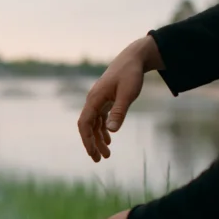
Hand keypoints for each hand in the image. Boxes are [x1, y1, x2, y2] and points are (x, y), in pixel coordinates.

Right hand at [77, 36, 159, 161]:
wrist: (133, 58)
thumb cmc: (131, 74)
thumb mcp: (128, 94)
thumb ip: (119, 112)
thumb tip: (112, 131)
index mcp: (94, 99)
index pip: (84, 123)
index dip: (87, 140)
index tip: (93, 153)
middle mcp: (93, 100)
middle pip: (87, 126)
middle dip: (91, 144)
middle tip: (99, 160)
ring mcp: (98, 100)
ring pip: (94, 124)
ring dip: (98, 139)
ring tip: (106, 155)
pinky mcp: (105, 100)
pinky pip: (100, 119)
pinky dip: (103, 131)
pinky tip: (109, 140)